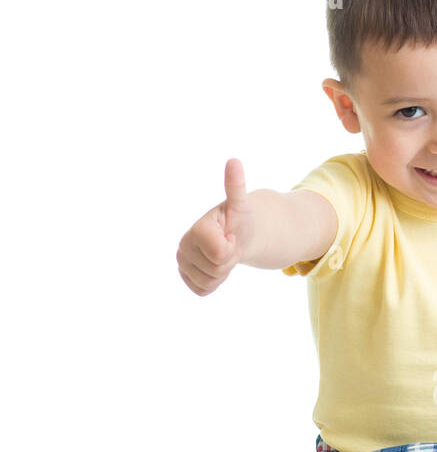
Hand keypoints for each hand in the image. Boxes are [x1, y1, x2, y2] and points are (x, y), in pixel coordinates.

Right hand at [176, 158, 254, 295]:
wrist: (234, 236)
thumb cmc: (238, 220)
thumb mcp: (240, 205)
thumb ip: (235, 186)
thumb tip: (234, 161)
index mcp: (195, 230)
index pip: (221, 254)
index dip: (232, 248)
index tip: (229, 236)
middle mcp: (182, 248)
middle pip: (216, 270)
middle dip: (228, 261)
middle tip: (227, 246)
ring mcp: (181, 264)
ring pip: (209, 282)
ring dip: (222, 273)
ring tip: (222, 255)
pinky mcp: (185, 278)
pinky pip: (203, 290)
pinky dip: (215, 283)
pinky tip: (215, 266)